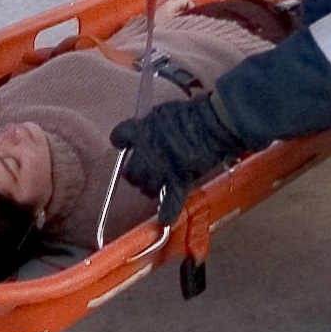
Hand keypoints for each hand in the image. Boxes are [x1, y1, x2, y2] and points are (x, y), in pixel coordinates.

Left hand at [110, 96, 250, 223]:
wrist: (211, 125)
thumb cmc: (189, 113)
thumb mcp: (162, 112)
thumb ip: (150, 124)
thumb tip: (148, 130)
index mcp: (139, 132)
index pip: (119, 137)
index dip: (122, 140)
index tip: (126, 141)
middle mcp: (145, 154)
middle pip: (130, 172)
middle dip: (134, 172)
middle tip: (143, 169)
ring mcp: (161, 171)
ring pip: (146, 188)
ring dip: (149, 187)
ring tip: (156, 184)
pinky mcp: (179, 182)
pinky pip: (171, 201)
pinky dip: (168, 211)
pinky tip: (165, 219)